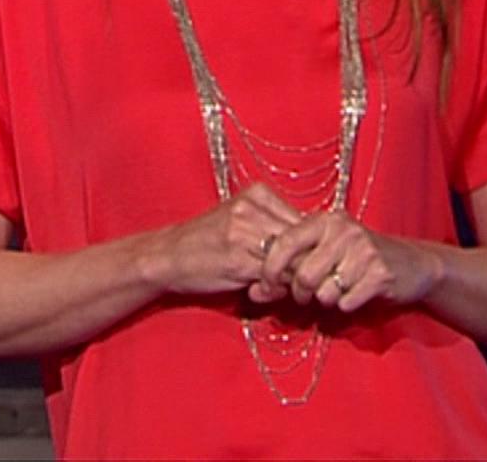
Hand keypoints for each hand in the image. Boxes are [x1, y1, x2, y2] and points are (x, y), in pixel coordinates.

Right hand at [138, 184, 301, 295]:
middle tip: (299, 284)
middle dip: (307, 266)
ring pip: (293, 260)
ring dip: (291, 281)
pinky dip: (274, 289)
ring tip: (274, 288)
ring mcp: (245, 231)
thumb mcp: (243, 222)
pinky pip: (275, 277)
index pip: (308, 222)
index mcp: (258, 194)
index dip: (313, 249)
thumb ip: (276, 227)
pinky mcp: (238, 258)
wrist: (167, 256)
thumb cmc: (207, 242)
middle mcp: (253, 208)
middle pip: (304, 240)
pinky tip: (257, 291)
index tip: (308, 266)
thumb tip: (319, 248)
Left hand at [254, 210, 440, 311]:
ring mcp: (363, 250)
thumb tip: (251, 293)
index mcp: (323, 221)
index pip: (283, 243)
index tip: (264, 287)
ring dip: (325, 300)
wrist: (412, 264)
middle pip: (303, 275)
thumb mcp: (324, 251)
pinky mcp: (380, 273)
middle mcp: (342, 230)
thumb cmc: (356, 259)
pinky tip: (356, 294)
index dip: (269, 270)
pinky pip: (346, 302)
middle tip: (305, 297)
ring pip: (324, 292)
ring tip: (336, 291)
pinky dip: (346, 305)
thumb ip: (290, 267)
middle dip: (299, 293)